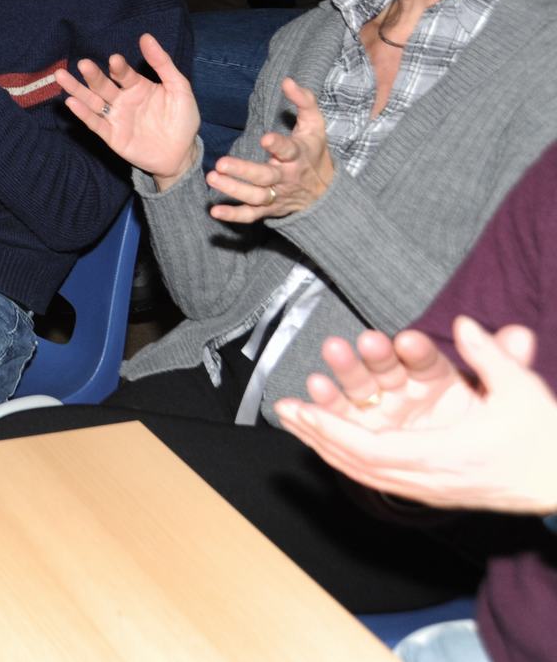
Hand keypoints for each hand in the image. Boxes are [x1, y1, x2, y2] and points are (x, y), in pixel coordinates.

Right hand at [55, 32, 201, 187]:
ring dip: (77, 90)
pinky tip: (72, 102)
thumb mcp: (179, 88)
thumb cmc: (182, 119)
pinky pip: (95, 124)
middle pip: (103, 85)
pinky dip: (83, 114)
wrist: (182, 154)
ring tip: (61, 76)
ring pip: (92, 101)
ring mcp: (116, 117)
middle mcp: (122, 100)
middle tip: (83, 64)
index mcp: (137, 86)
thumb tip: (146, 37)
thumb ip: (163, 64)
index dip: (119, 67)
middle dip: (93, 75)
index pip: (123, 73)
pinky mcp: (112, 136)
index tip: (115, 59)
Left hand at [204, 78, 333, 222]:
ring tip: (212, 178)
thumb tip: (288, 81)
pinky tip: (215, 211)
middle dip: (243, 171)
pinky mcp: (269, 209)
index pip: (289, 150)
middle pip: (265, 177)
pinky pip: (251, 215)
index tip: (265, 139)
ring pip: (256, 196)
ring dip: (233, 190)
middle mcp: (286, 177)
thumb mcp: (315, 125)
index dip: (279, 145)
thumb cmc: (314, 151)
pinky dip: (234, 215)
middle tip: (220, 164)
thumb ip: (304, 101)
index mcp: (298, 155)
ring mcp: (277, 195)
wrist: (326, 192)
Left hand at [275, 318, 556, 515]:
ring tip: (298, 422)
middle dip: (317, 435)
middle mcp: (431, 479)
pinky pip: (382, 477)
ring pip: (366, 473)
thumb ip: (493, 357)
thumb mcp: (523, 392)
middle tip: (284, 411)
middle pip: (357, 463)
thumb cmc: (547, 440)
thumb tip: (466, 325)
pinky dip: (352, 458)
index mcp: (445, 456)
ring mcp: (433, 489)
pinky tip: (334, 443)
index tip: (302, 410)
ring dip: (328, 446)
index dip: (333, 430)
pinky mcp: (438, 491)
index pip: (372, 449)